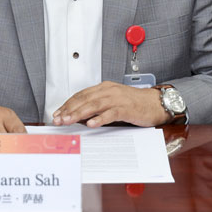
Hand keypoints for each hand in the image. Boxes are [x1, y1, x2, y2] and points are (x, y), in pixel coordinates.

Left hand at [52, 81, 170, 127]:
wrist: (154, 103)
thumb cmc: (134, 103)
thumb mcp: (112, 101)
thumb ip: (97, 106)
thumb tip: (79, 117)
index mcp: (104, 88)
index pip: (81, 95)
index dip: (68, 104)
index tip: (57, 113)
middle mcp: (109, 91)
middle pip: (84, 99)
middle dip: (69, 110)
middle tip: (58, 119)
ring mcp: (117, 98)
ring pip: (94, 105)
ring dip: (79, 114)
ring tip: (68, 121)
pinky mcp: (126, 108)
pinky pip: (110, 113)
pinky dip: (99, 118)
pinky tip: (91, 124)